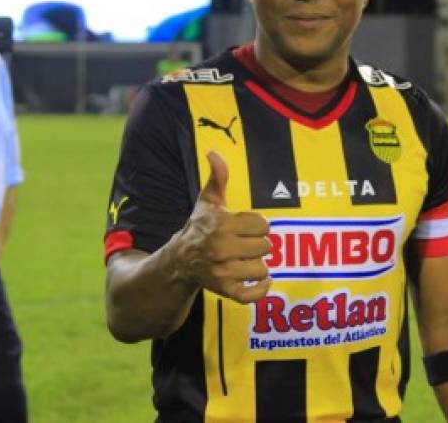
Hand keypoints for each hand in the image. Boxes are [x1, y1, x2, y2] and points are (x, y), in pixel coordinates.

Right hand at [174, 151, 271, 303]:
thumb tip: (213, 152)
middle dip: (259, 245)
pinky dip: (261, 289)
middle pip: (266, 247)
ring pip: (262, 269)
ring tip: (245, 259)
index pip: (264, 226)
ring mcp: (222, 272)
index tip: (246, 227)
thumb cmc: (200, 227)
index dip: (258, 226)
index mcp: (222, 225)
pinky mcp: (224, 291)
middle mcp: (221, 248)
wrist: (181, 259)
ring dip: (258, 265)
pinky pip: (252, 295)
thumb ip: (218, 177)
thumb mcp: (208, 201)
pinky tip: (263, 280)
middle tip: (244, 244)